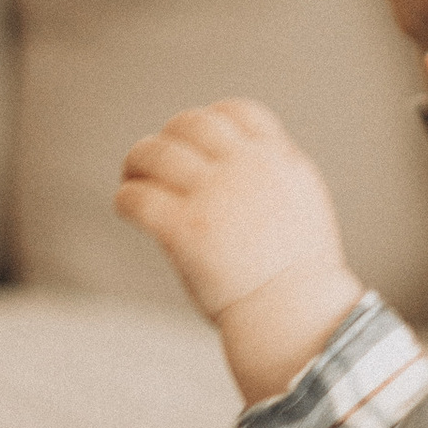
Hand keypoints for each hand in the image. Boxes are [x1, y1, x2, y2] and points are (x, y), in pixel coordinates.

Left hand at [116, 100, 363, 400]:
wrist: (295, 315)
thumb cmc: (297, 276)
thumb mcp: (300, 206)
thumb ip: (269, 179)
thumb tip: (227, 168)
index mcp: (279, 160)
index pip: (237, 112)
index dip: (210, 120)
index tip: (195, 143)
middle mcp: (247, 168)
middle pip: (191, 124)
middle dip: (168, 138)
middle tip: (152, 162)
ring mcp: (214, 196)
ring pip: (155, 152)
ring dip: (136, 162)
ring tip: (132, 179)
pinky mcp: (185, 229)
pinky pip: (137, 197)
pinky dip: (126, 199)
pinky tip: (128, 210)